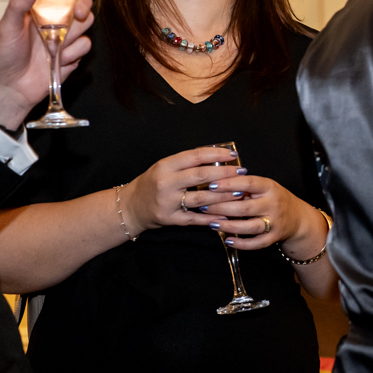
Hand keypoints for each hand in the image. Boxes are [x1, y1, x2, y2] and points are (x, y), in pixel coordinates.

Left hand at [0, 0, 94, 129]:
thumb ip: (19, 4)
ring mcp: (65, 38)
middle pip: (82, 4)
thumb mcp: (6, 26)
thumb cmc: (3, 55)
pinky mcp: (72, 55)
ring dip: (74, 33)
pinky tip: (57, 59)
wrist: (9, 88)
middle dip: (83, 6)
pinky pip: (85, 46)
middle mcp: (55, 20)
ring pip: (87, 25)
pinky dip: (72, 52)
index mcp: (40, 9)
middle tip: (75, 13)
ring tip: (53, 44)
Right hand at [121, 146, 253, 233]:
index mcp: (165, 166)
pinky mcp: (170, 219)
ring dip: (223, 196)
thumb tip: (217, 155)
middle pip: (201, 176)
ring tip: (239, 192)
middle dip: (224, 174)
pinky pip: (195, 219)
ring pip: (202, 199)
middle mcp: (166, 183)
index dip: (216, 154)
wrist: (130, 207)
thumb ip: (187, 163)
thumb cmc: (152, 184)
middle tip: (241, 172)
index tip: (233, 154)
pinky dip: (212, 218)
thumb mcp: (165, 168)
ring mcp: (168, 203)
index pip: (195, 156)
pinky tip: (226, 215)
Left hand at [192, 169, 328, 259]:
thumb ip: (245, 185)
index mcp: (270, 187)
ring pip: (250, 227)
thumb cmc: (274, 198)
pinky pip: (256, 243)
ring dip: (229, 226)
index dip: (229, 184)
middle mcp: (274, 204)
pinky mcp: (274, 238)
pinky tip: (228, 240)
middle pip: (245, 207)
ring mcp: (275, 222)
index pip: (248, 183)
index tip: (211, 185)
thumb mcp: (264, 186)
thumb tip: (216, 180)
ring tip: (212, 223)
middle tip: (203, 206)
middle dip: (222, 208)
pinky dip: (241, 243)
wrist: (297, 217)